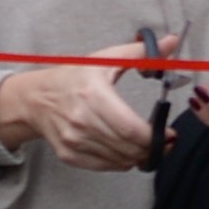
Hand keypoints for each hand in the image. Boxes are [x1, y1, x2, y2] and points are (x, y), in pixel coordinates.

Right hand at [0, 53, 162, 171]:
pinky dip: (122, 162)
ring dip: (139, 156)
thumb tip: (172, 41)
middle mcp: (81, 121)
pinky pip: (105, 167)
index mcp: (93, 95)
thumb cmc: (72, 77)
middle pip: (128, 147)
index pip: (130, 129)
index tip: (170, 134)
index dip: (155, 137)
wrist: (35, 98)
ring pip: (119, 160)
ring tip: (148, 145)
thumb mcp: (104, 59)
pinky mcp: (69, 155)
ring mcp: (73, 141)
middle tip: (166, 141)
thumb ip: (141, 53)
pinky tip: (127, 150)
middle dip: (153, 148)